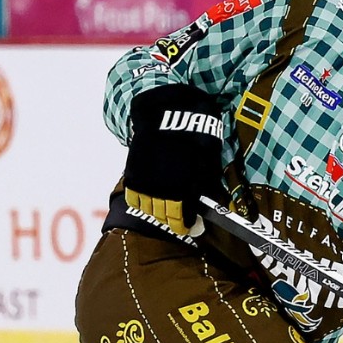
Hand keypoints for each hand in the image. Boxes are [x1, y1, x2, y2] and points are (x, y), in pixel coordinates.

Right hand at [121, 84, 226, 237]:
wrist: (169, 115)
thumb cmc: (194, 138)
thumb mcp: (208, 163)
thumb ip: (206, 187)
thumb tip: (208, 206)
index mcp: (185, 191)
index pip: (183, 221)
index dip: (188, 227)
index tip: (191, 227)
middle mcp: (164, 191)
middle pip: (166, 218)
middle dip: (174, 220)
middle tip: (179, 216)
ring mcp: (147, 184)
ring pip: (150, 210)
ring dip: (158, 211)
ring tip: (165, 206)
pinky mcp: (133, 175)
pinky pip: (135, 198)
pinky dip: (142, 201)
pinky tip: (150, 197)